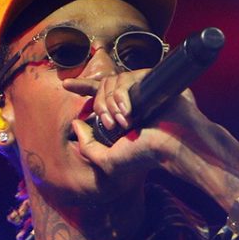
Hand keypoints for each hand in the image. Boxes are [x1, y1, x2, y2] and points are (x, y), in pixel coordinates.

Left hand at [61, 71, 208, 178]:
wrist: (173, 145)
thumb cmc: (145, 155)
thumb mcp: (108, 160)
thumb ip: (87, 146)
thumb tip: (77, 122)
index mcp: (120, 114)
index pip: (98, 94)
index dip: (81, 86)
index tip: (66, 85)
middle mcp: (129, 99)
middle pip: (101, 88)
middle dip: (101, 106)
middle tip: (113, 125)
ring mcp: (140, 88)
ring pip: (111, 82)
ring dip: (112, 104)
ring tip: (125, 121)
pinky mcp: (150, 79)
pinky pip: (125, 78)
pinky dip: (123, 96)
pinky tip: (130, 111)